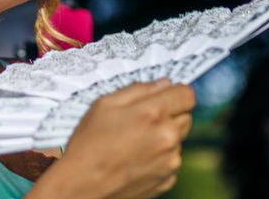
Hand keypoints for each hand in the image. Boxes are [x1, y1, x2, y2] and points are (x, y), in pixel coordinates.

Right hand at [28, 79, 194, 198]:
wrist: (82, 185)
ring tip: (134, 141)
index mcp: (153, 114)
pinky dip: (160, 156)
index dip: (175, 92)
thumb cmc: (89, 143)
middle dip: (169, 113)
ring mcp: (170, 161)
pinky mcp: (168, 179)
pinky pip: (171, 159)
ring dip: (164, 135)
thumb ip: (138, 89)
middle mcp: (167, 137)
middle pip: (186, 115)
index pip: (187, 95)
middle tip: (143, 119)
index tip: (164, 95)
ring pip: (178, 138)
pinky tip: (136, 157)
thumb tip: (163, 84)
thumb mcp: (105, 104)